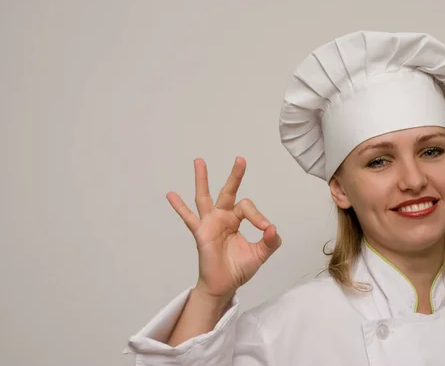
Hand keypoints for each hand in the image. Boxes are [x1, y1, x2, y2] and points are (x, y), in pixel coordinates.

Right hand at [166, 157, 281, 301]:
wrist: (224, 286)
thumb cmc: (239, 268)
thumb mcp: (260, 254)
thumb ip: (270, 242)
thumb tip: (273, 228)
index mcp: (236, 219)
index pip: (247, 208)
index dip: (258, 217)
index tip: (266, 230)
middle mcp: (223, 217)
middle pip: (228, 192)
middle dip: (235, 176)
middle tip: (241, 159)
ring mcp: (210, 223)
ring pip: (205, 197)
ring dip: (202, 179)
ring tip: (199, 161)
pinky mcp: (201, 234)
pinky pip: (189, 218)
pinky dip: (179, 207)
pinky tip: (171, 194)